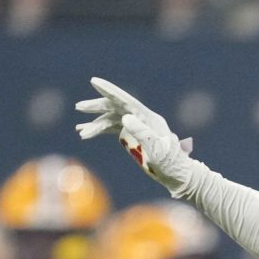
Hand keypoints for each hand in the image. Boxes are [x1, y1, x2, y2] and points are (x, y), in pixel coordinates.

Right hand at [74, 77, 195, 195]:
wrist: (178, 177)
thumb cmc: (172, 165)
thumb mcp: (158, 151)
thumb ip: (143, 133)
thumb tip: (125, 117)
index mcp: (149, 118)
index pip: (126, 101)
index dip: (110, 90)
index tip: (94, 81)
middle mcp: (141, 119)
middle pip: (115, 107)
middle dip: (96, 107)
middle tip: (79, 107)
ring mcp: (136, 127)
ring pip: (111, 119)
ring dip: (95, 124)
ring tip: (80, 132)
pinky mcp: (132, 136)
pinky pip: (112, 129)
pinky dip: (98, 130)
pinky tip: (84, 133)